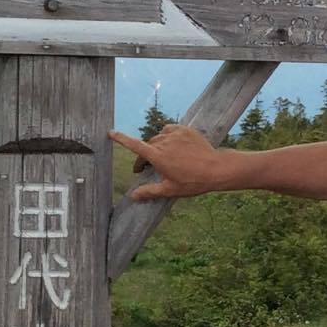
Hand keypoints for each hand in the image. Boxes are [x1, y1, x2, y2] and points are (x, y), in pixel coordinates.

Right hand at [107, 123, 226, 201]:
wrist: (216, 168)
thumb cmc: (193, 182)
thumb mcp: (170, 190)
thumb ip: (150, 191)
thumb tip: (133, 196)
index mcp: (157, 156)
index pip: (134, 146)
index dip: (121, 139)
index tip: (110, 133)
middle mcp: (163, 142)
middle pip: (147, 146)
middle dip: (144, 157)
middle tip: (145, 169)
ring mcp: (175, 134)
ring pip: (158, 137)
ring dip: (156, 146)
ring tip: (161, 157)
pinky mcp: (185, 130)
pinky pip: (169, 130)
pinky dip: (167, 136)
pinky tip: (172, 145)